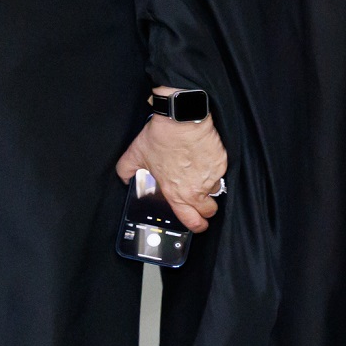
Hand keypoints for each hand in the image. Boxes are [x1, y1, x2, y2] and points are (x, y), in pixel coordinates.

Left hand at [114, 92, 228, 232]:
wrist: (182, 119)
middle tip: (202, 204)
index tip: (197, 224)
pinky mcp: (221, 163)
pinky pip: (220, 171)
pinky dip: (213, 167)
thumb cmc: (162, 137)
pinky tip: (203, 158)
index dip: (196, 226)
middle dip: (206, 210)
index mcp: (176, 193)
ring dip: (209, 187)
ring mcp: (211, 176)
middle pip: (209, 211)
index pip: (191, 221)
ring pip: (215, 190)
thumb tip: (124, 178)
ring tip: (199, 174)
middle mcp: (196, 189)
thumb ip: (126, 170)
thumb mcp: (135, 155)